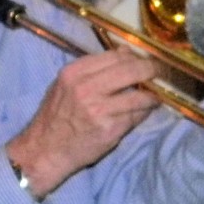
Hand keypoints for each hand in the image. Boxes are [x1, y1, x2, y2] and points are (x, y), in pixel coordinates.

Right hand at [6, 48, 160, 196]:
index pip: (115, 56)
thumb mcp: (66, 85)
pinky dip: (142, 113)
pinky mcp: (109, 129)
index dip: (134, 57)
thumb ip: (94, 69)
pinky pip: (135, 116)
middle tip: (159, 73)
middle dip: (150, 70)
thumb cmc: (56, 116)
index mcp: (74, 73)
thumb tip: (127, 53)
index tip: (143, 61)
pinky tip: (142, 113)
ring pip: (139, 96)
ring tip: (154, 97)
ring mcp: (99, 110)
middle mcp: (86, 88)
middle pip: (131, 70)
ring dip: (151, 96)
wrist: (45, 150)